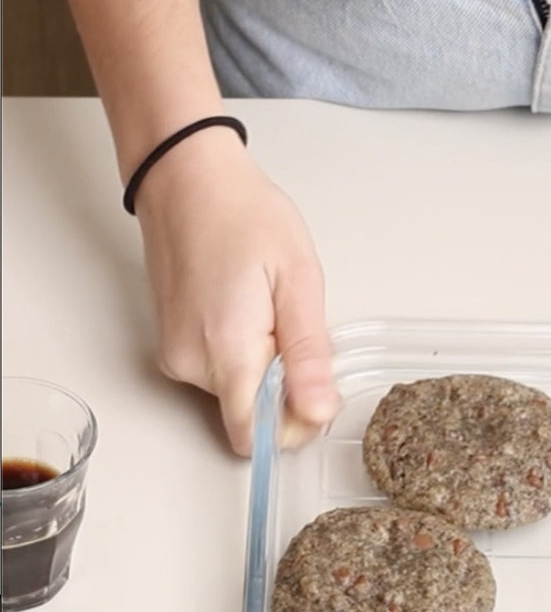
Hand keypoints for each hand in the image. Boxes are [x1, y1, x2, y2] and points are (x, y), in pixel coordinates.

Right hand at [134, 130, 339, 454]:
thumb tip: (317, 413)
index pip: (255, 436)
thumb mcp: (298, 281)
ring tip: (268, 308)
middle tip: (295, 328)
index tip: (315, 390)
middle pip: (250, 415)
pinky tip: (248, 308)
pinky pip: (220, 371)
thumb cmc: (244, 215)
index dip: (293, 427)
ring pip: (237, 393)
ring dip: (265, 367)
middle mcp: (191, 364)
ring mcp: (176, 355)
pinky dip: (243, 353)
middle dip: (285, 387)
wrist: (186, 176)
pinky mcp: (173, 344)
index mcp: (226, 352)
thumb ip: (307, 355)